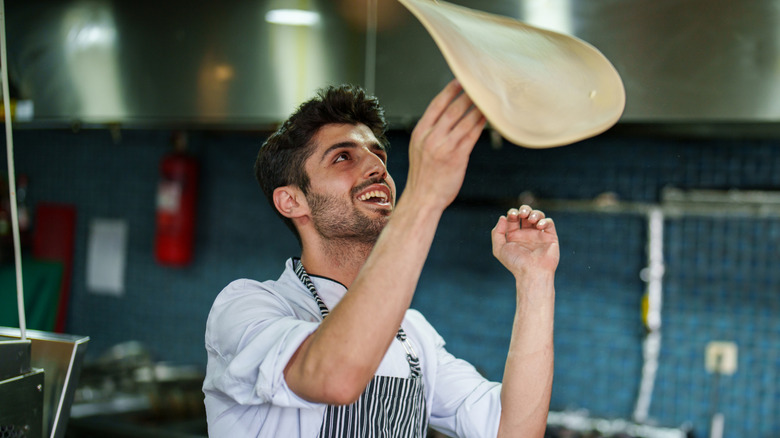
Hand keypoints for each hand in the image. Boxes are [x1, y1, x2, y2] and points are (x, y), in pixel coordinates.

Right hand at [405, 79, 485, 210]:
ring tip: (488, 98)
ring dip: (477, 108)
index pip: (436, 105)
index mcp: (420, 133)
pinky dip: (480, 124)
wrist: (422, 199)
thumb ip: (432, 132)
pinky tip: (488, 117)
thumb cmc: (423, 175)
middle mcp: (431, 137)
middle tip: (480, 84)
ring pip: (464, 120)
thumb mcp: (420, 149)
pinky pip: (472, 135)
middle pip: (452, 109)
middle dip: (467, 95)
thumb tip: (449, 115)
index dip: (450, 91)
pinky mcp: (457, 157)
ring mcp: (443, 147)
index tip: (461, 80)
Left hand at [491, 205, 558, 277]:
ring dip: (534, 213)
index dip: (512, 213)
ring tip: (530, 219)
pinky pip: (549, 223)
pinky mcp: (550, 237)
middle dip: (524, 209)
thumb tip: (502, 217)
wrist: (532, 273)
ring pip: (538, 216)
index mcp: (514, 236)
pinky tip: (538, 226)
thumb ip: (497, 232)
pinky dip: (544, 221)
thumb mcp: (499, 249)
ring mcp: (538, 235)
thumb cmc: (515, 263)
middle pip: (526, 214)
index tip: (512, 216)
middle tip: (522, 214)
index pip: (513, 218)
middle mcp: (526, 234)